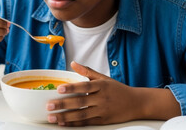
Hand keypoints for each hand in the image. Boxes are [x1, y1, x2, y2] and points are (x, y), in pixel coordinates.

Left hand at [46, 61, 180, 126]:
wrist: (136, 103)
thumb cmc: (118, 90)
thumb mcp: (104, 78)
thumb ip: (87, 71)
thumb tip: (73, 63)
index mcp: (101, 86)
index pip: (84, 86)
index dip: (71, 88)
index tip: (59, 89)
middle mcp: (101, 99)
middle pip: (80, 102)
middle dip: (63, 104)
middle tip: (49, 105)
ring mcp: (102, 111)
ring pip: (81, 115)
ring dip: (65, 116)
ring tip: (52, 117)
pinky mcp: (103, 121)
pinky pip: (86, 123)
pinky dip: (74, 123)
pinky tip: (63, 123)